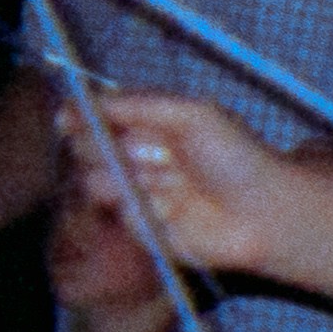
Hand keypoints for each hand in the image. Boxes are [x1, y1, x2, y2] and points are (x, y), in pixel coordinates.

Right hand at [90, 93, 284, 275]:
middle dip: (102, 146)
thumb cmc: (235, 157)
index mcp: (150, 125)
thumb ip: (137, 104)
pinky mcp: (144, 229)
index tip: (68, 119)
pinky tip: (173, 208)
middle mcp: (138, 158)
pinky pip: (122, 214)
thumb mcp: (190, 114)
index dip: (80, 117)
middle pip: (88, 148)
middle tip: (142, 150)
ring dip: (122, 177)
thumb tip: (80, 103)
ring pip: (96, 182)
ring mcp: (139, 194)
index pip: (98, 116)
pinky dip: (142, 207)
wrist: (264, 212)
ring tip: (163, 179)